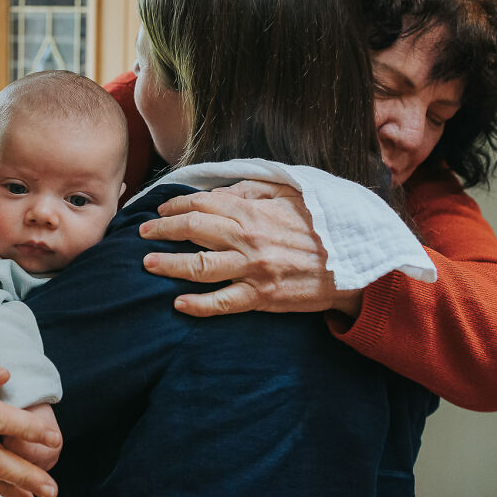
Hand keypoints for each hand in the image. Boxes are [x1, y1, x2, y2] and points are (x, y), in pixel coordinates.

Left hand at [139, 180, 362, 316]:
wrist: (354, 264)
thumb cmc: (322, 226)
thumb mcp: (291, 195)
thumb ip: (253, 190)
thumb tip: (221, 191)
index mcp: (253, 212)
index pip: (202, 205)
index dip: (175, 206)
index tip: (161, 211)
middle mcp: (247, 239)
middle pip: (192, 231)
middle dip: (162, 232)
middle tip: (142, 235)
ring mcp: (252, 270)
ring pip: (199, 266)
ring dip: (169, 265)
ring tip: (148, 264)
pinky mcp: (261, 297)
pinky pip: (222, 302)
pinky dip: (197, 305)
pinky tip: (178, 304)